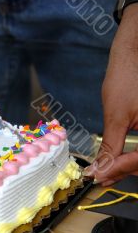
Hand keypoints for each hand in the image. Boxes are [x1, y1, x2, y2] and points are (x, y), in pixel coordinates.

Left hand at [84, 4, 137, 185]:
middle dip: (124, 171)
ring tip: (106, 171)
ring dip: (129, 166)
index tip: (99, 176)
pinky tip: (119, 160)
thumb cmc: (127, 79)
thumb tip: (99, 169)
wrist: (134, 55)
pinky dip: (135, 156)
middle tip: (100, 176)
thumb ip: (110, 147)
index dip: (119, 170)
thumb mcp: (116, 117)